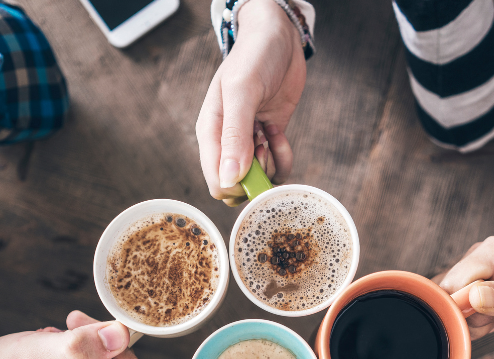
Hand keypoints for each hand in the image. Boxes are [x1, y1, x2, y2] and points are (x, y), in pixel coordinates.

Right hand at [196, 0, 306, 204]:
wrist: (279, 38)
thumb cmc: (254, 57)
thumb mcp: (242, 91)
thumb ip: (235, 135)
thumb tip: (229, 178)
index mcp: (210, 134)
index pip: (217, 182)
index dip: (238, 186)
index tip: (255, 163)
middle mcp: (227, 142)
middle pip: (238, 186)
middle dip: (257, 177)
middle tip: (263, 147)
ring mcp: (249, 142)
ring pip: (259, 179)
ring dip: (271, 163)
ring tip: (270, 134)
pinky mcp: (269, 138)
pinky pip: (276, 166)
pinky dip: (283, 156)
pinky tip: (279, 132)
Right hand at [433, 236, 493, 345]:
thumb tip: (474, 296)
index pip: (458, 278)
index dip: (456, 304)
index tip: (468, 323)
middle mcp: (486, 265)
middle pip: (449, 293)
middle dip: (458, 316)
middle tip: (486, 326)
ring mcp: (486, 286)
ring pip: (454, 308)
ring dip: (464, 324)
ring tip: (493, 325)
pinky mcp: (491, 305)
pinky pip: (466, 319)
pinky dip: (471, 330)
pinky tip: (491, 329)